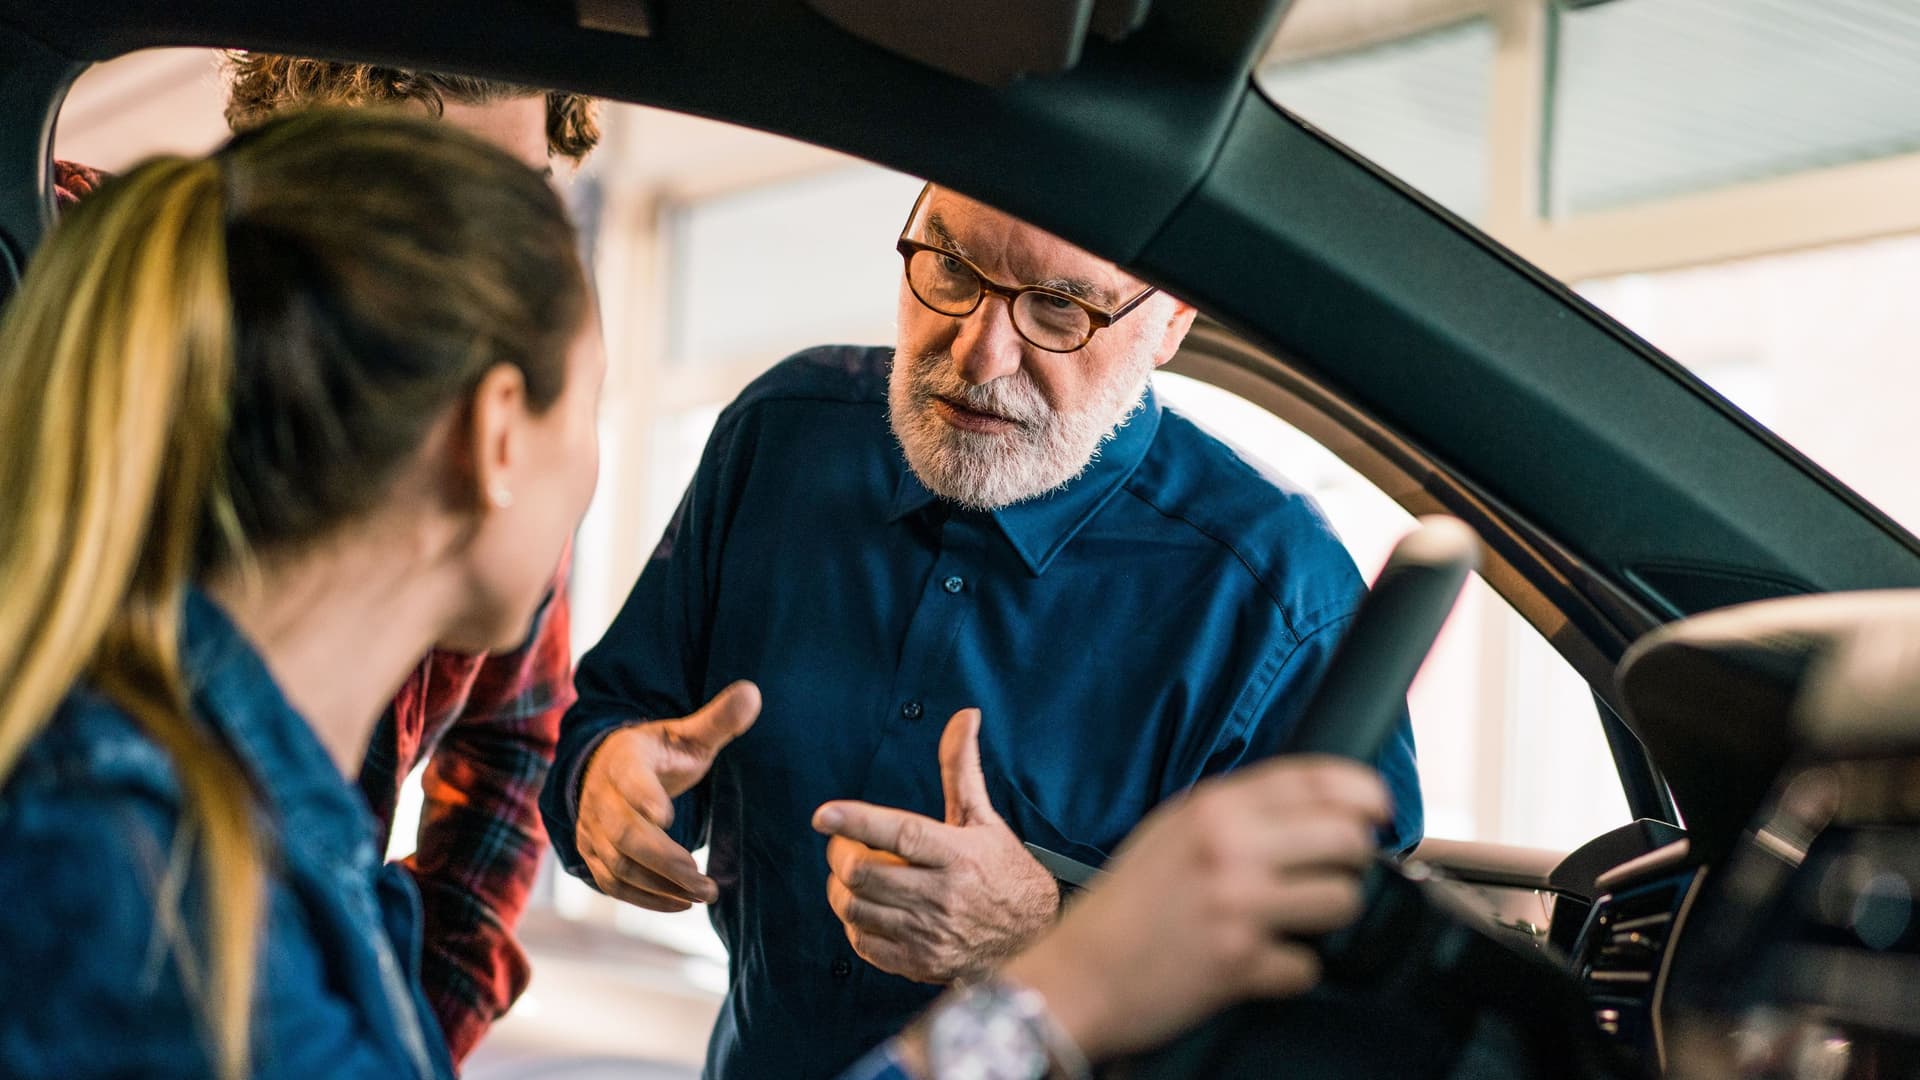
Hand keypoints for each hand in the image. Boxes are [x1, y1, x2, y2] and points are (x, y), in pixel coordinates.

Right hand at [575, 680, 759, 911]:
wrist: (606, 769)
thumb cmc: (658, 753)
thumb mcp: (686, 734)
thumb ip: (717, 720)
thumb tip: (754, 691)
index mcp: (624, 760)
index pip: (629, 778)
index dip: (644, 797)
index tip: (667, 816)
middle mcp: (601, 797)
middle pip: (625, 833)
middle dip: (666, 860)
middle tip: (704, 879)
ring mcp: (593, 830)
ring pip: (619, 864)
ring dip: (661, 885)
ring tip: (704, 893)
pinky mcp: (594, 855)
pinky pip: (612, 884)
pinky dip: (645, 898)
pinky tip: (681, 903)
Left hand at [811, 708, 1058, 983]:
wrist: (1033, 937)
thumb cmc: (1003, 870)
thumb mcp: (983, 818)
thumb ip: (961, 768)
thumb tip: (964, 715)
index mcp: (958, 854)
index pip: (901, 834)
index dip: (857, 822)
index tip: (823, 814)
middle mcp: (944, 895)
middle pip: (865, 874)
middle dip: (841, 855)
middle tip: (842, 845)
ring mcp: (930, 934)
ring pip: (856, 909)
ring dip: (842, 890)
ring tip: (852, 877)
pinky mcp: (920, 963)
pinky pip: (864, 943)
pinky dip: (855, 924)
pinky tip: (868, 909)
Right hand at [1000, 755, 1389, 1062]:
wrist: (1077, 974)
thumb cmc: (1126, 905)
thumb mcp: (1171, 831)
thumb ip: (1233, 812)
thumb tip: (1313, 804)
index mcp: (1211, 807)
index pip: (1315, 779)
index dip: (1363, 791)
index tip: (1378, 807)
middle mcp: (1227, 847)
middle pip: (1346, 837)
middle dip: (1352, 858)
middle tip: (1334, 871)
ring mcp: (1236, 904)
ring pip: (1342, 899)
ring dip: (1327, 915)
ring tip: (1293, 920)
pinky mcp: (1239, 961)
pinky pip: (1308, 965)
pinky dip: (1288, 970)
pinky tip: (1258, 963)